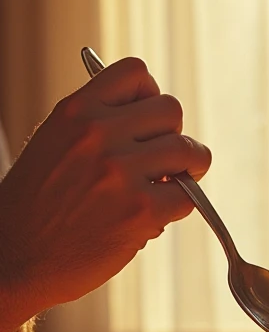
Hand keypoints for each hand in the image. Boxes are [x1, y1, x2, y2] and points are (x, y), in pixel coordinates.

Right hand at [0, 57, 210, 329]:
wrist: (12, 258)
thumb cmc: (35, 207)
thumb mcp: (53, 143)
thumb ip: (96, 124)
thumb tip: (152, 120)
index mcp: (75, 110)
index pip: (136, 72)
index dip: (150, 96)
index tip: (146, 122)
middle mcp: (97, 134)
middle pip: (171, 110)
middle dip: (172, 135)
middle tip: (162, 160)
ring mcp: (120, 172)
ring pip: (189, 150)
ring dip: (188, 168)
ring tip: (171, 184)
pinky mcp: (139, 211)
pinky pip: (187, 196)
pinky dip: (179, 205)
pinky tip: (157, 214)